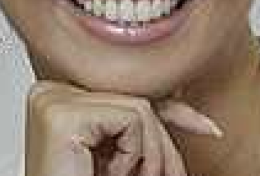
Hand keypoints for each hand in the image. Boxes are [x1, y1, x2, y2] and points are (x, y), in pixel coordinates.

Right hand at [24, 80, 222, 175]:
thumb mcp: (122, 155)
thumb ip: (143, 125)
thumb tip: (186, 100)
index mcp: (58, 97)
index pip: (127, 93)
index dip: (174, 112)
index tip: (209, 128)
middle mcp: (50, 92)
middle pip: (136, 99)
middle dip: (163, 144)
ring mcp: (53, 99)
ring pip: (139, 108)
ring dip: (149, 155)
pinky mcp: (61, 114)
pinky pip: (131, 118)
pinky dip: (134, 155)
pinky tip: (107, 174)